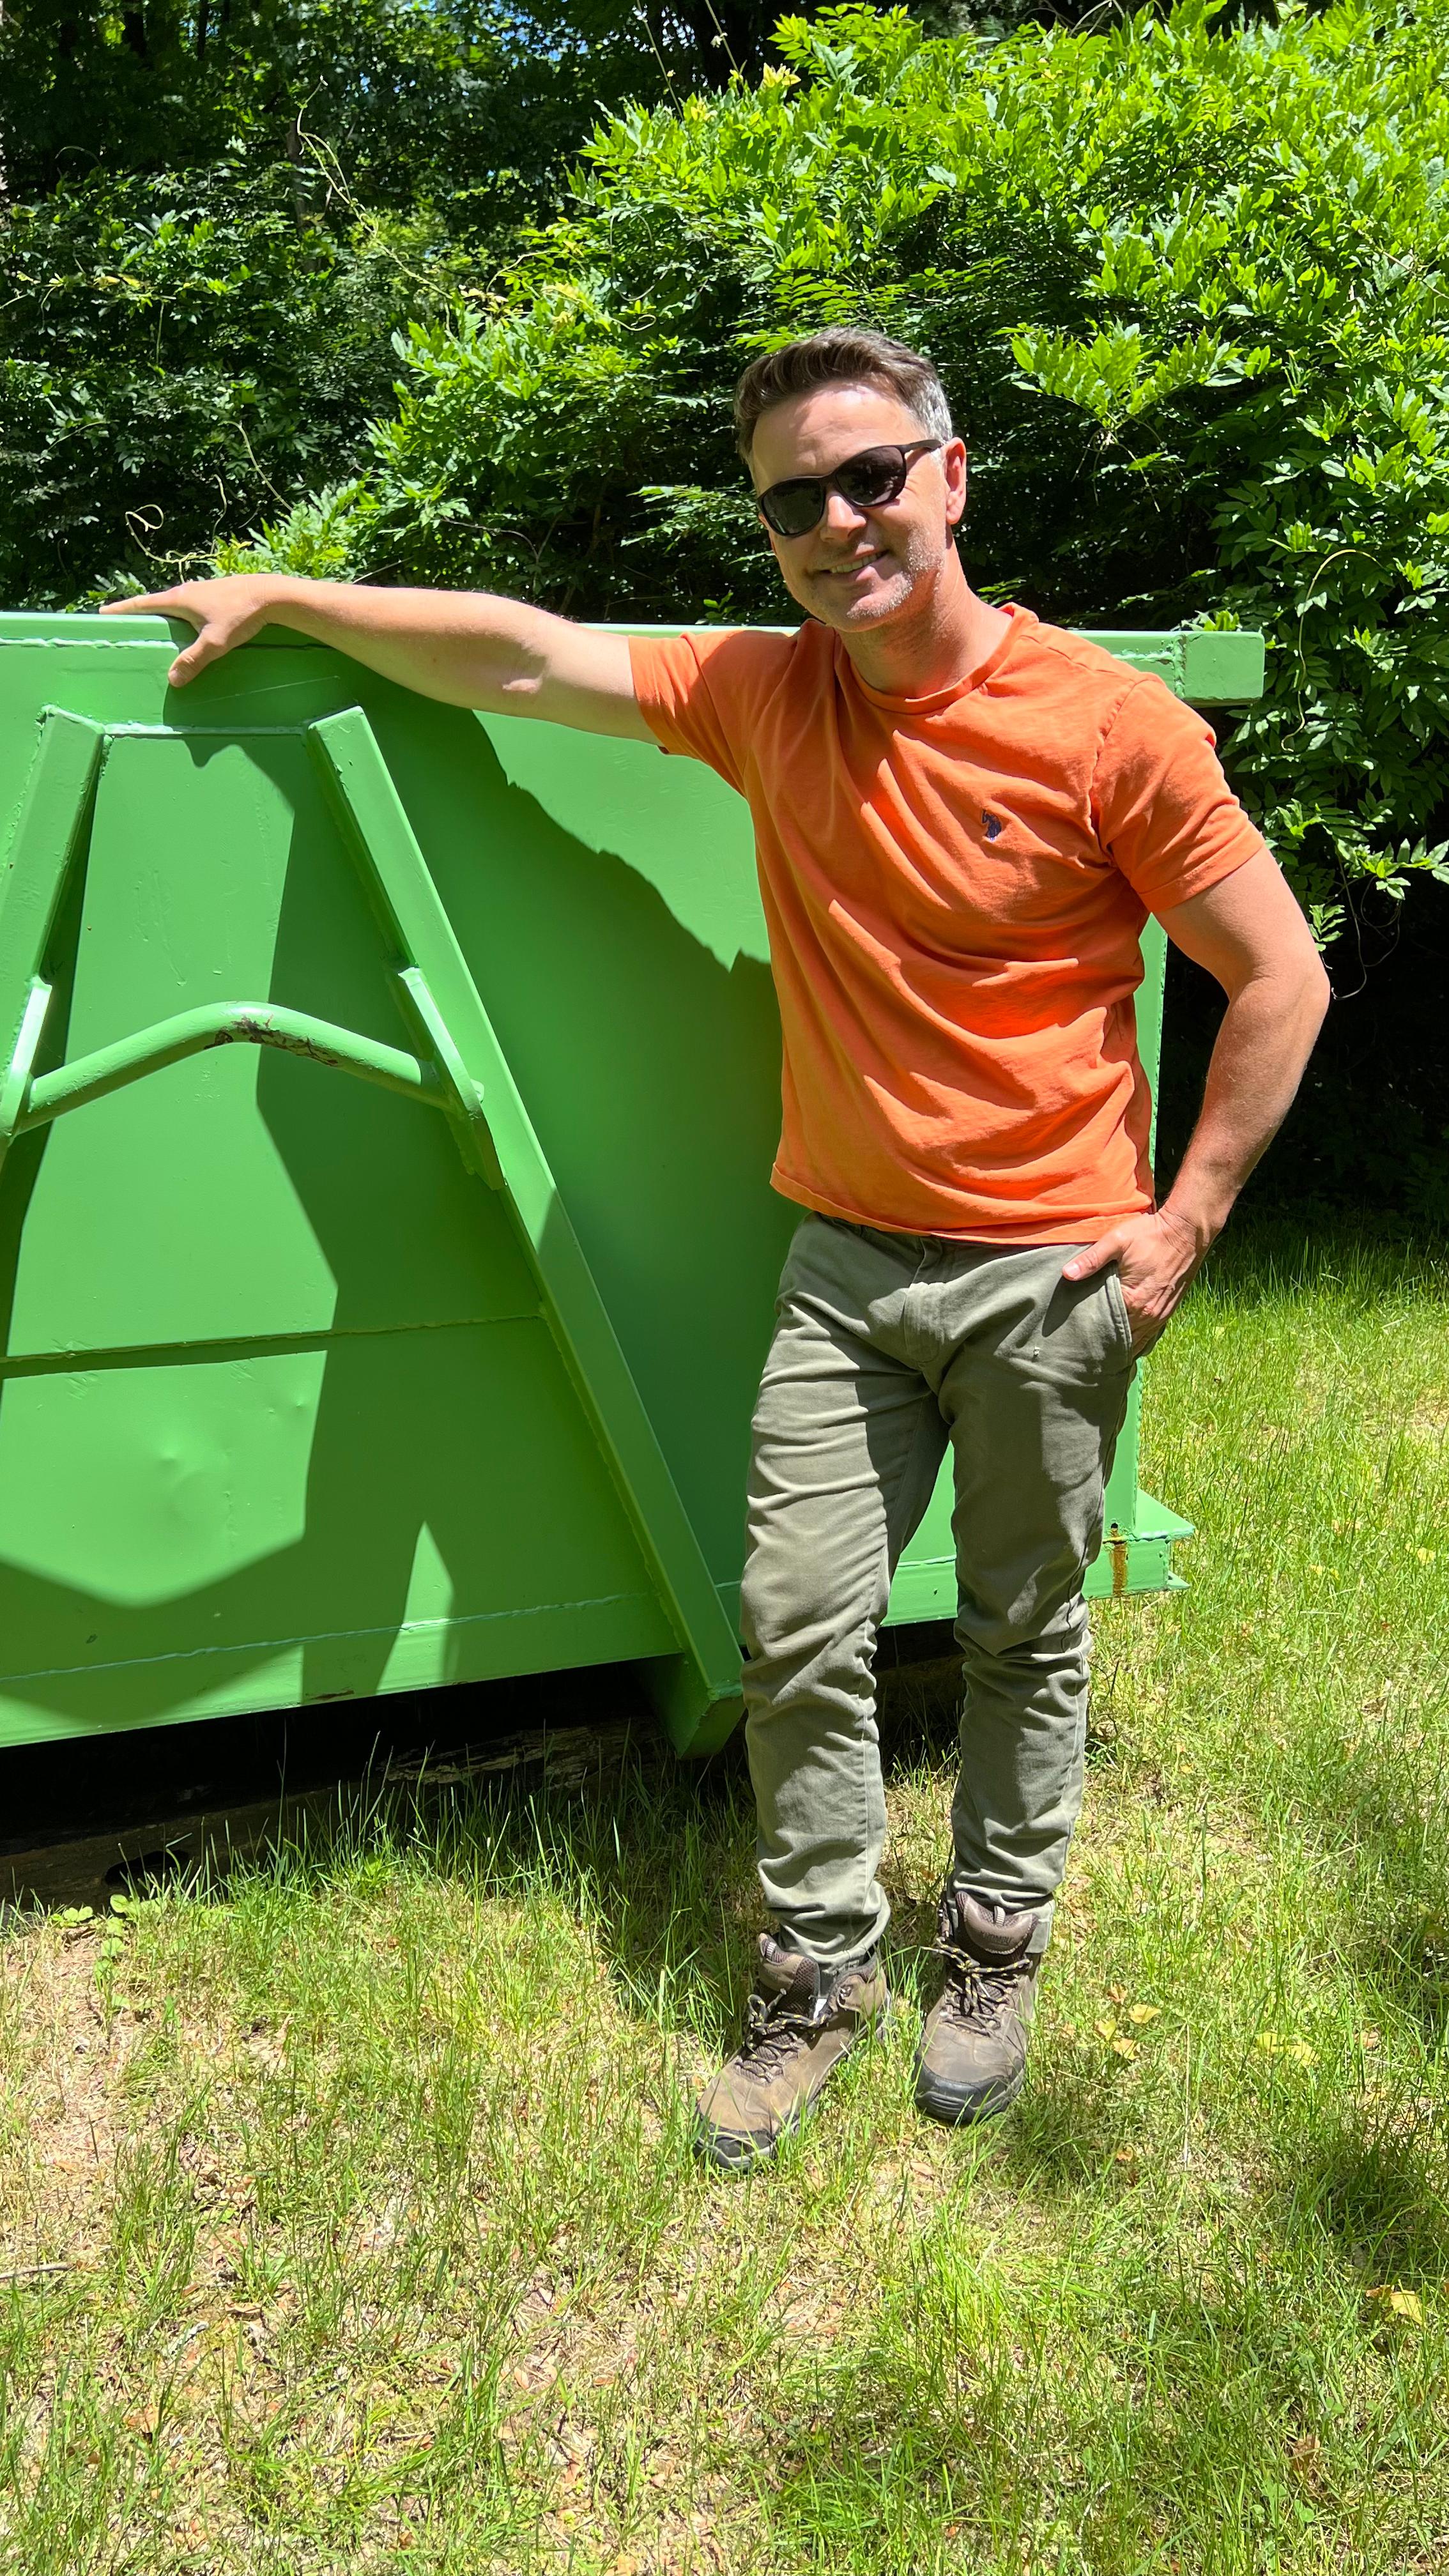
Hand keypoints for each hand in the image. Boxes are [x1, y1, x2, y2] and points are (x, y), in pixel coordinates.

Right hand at [101, 576, 289, 686]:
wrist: (271, 595)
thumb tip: (173, 680)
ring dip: (162, 616)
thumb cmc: (241, 615)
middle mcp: (186, 591)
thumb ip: (193, 661)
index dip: (122, 609)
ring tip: (154, 630)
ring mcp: (201, 591)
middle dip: (140, 614)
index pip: (142, 604)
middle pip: (155, 604)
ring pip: (174, 605)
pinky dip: (180, 617)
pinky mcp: (216, 595)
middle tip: (126, 625)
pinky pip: (189, 607)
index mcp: (179, 599)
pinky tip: (187, 629)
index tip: (102, 613)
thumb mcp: (215, 643)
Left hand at [1061, 1208, 1208, 1355]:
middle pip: (1121, 1337)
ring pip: (1137, 1340)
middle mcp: (1148, 1314)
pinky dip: (1137, 1338)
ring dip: (1121, 1343)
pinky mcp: (1169, 1310)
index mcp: (1132, 1300)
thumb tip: (1066, 1274)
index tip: (1076, 1333)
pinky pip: (1150, 1334)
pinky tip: (1126, 1341)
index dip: (1089, 1329)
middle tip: (1085, 1347)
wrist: (1187, 1231)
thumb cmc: (1151, 1234)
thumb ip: (1091, 1259)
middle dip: (1104, 1342)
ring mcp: (1161, 1314)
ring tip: (1102, 1349)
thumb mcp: (1117, 1241)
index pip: (1104, 1324)